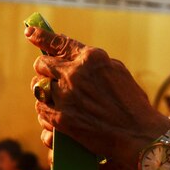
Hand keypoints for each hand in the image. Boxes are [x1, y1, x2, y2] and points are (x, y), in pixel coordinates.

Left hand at [25, 26, 169, 167]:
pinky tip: (56, 117)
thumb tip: (77, 58)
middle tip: (49, 76)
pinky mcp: (60, 119)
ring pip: (39, 89)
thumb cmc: (134, 106)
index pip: (59, 42)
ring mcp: (65, 96)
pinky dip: (47, 114)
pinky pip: (41, 111)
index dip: (42, 36)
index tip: (30, 32)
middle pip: (42, 64)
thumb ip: (95, 64)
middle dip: (44, 70)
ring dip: (46, 94)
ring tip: (57, 101)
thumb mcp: (118, 73)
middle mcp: (74, 74)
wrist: (139, 137)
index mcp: (91, 58)